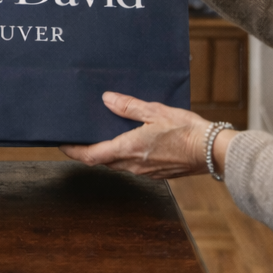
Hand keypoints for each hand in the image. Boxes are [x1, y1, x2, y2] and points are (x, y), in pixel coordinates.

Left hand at [61, 91, 214, 179]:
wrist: (211, 151)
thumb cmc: (186, 130)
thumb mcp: (155, 111)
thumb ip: (129, 106)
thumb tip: (107, 100)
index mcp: (129, 149)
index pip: (91, 156)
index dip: (73, 151)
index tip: (61, 144)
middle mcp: (133, 165)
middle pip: (102, 161)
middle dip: (89, 150)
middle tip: (80, 136)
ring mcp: (145, 171)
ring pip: (117, 164)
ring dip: (106, 153)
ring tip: (102, 136)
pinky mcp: (156, 172)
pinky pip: (132, 165)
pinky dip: (123, 155)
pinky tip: (129, 141)